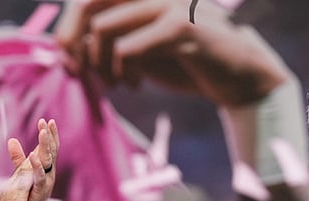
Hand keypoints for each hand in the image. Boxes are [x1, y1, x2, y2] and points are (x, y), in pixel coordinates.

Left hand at [7, 118, 58, 200]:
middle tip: (48, 122)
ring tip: (43, 133)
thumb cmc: (27, 196)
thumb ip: (18, 157)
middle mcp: (48, 172)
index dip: (49, 134)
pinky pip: (39, 176)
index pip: (48, 148)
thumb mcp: (22, 172)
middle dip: (50, 136)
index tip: (47, 120)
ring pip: (48, 160)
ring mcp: (46, 181)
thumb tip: (12, 140)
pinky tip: (34, 156)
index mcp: (44, 167)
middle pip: (51, 151)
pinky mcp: (39, 190)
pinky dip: (37, 166)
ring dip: (46, 146)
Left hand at [55, 0, 289, 105]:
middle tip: (75, 70)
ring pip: (105, 27)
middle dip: (72, 40)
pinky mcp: (182, 27)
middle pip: (88, 3)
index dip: (68, 26)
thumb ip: (116, 39)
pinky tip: (134, 85)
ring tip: (114, 83)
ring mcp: (168, 4)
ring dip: (100, 63)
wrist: (241, 77)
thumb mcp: (146, 47)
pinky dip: (123, 70)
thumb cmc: (191, 63)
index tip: (67, 58)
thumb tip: (70, 48)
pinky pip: (130, 48)